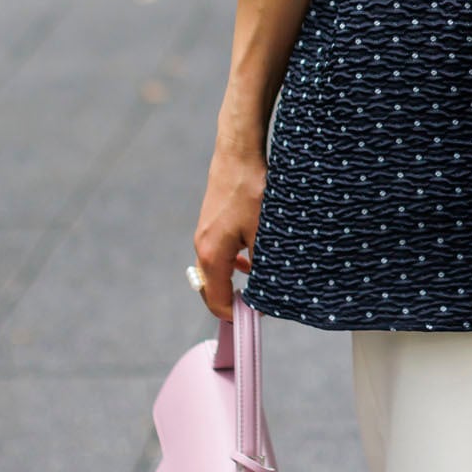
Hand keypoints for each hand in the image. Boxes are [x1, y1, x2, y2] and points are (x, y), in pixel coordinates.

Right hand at [192, 144, 264, 323]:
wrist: (238, 151)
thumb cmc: (250, 189)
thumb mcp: (264, 231)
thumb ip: (263, 264)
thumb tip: (268, 288)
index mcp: (212, 254)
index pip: (216, 299)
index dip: (235, 314)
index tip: (254, 319)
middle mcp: (203, 246)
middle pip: (211, 288)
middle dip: (231, 302)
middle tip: (254, 308)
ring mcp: (205, 233)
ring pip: (215, 269)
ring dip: (232, 282)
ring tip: (256, 287)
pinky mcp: (212, 221)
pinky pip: (218, 253)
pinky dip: (231, 264)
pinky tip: (250, 260)